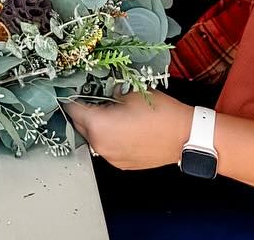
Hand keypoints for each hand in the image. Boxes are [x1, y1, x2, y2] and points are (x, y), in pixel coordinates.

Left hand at [64, 90, 193, 169]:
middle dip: (81, 111)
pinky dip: (106, 136)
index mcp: (99, 127)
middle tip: (87, 96)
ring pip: (93, 138)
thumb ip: (106, 91)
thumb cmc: (160, 113)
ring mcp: (111, 158)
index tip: (68, 88)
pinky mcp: (122, 164)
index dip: (69, 96)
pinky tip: (117, 125)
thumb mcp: (129, 92)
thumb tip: (95, 88)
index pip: (72, 109)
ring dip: (94, 125)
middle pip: (79, 125)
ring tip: (105, 110)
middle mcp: (101, 146)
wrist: (185, 137)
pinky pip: (106, 147)